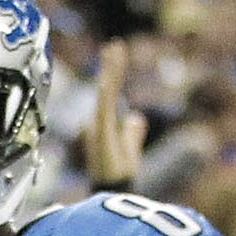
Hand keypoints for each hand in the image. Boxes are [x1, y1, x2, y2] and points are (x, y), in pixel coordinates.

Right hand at [85, 38, 145, 188]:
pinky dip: (105, 93)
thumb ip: (132, 132)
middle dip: (111, 66)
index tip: (117, 52)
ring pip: (105, 94)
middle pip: (106, 88)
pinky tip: (106, 78)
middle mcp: (99, 121)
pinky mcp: (101, 133)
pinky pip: (103, 108)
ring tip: (113, 52)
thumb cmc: (119, 174)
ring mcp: (99, 126)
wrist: (111, 190)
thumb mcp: (130, 148)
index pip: (110, 91)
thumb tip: (136, 118)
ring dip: (110, 73)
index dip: (114, 72)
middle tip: (115, 45)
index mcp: (105, 122)